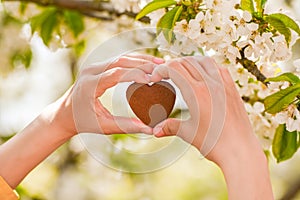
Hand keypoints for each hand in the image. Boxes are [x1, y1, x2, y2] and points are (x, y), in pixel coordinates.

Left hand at [0, 54, 164, 187]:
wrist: (64, 114)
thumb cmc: (82, 122)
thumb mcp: (104, 126)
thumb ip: (126, 126)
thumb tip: (149, 129)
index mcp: (90, 85)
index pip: (117, 73)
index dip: (136, 74)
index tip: (153, 79)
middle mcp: (91, 71)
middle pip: (121, 61)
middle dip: (142, 63)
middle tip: (162, 67)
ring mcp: (94, 66)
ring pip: (121, 57)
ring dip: (140, 59)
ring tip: (159, 63)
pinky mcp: (98, 67)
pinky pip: (118, 60)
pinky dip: (134, 61)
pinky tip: (147, 64)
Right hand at [150, 56, 273, 198]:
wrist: (241, 150)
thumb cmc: (214, 143)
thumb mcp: (188, 134)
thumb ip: (170, 127)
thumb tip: (155, 130)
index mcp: (196, 93)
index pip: (174, 68)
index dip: (161, 70)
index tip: (155, 78)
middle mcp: (211, 84)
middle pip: (187, 61)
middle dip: (172, 65)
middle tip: (164, 74)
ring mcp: (224, 84)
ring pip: (204, 60)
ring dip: (190, 61)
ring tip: (182, 71)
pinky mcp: (232, 89)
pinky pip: (219, 68)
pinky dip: (207, 66)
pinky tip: (203, 75)